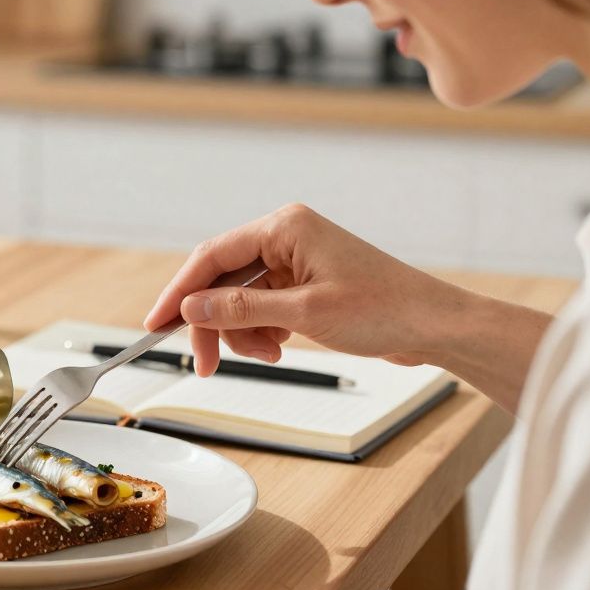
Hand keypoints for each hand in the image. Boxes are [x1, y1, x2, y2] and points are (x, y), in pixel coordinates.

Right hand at [143, 204, 476, 375]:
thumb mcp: (304, 313)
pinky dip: (261, 332)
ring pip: (239, 299)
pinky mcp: (303, 283)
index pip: (211, 257)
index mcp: (285, 227)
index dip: (178, 292)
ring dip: (242, 333)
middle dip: (211, 323)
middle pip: (221, 280)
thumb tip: (189, 308)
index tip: (155, 324)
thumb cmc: (384, 310)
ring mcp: (295, 260)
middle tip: (204, 363)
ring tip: (268, 354)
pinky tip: (280, 346)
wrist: (434, 326)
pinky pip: (261, 307)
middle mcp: (286, 237)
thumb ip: (240, 310)